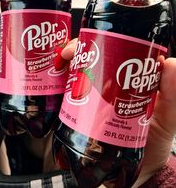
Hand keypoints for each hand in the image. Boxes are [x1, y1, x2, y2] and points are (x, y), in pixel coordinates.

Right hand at [61, 39, 175, 186]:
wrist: (130, 175)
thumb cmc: (151, 147)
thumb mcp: (166, 121)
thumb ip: (172, 98)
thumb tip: (170, 64)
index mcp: (125, 81)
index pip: (111, 51)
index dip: (97, 41)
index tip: (88, 43)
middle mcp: (105, 85)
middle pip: (87, 58)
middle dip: (74, 51)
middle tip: (67, 55)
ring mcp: (88, 98)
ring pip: (72, 72)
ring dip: (62, 64)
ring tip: (57, 65)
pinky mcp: (74, 112)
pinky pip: (62, 93)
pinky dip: (55, 84)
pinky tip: (51, 80)